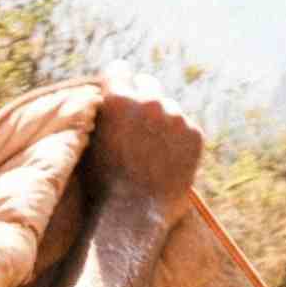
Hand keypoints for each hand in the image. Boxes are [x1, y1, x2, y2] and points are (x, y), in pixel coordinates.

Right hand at [83, 61, 203, 227]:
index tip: (116, 90)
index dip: (116, 81)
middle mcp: (149, 102)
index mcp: (118, 99)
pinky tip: (165, 159)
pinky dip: (178, 139)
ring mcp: (176, 118)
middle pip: (147, 82)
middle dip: (141, 97)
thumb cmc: (101, 184)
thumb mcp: (89, 141)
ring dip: (162, 120)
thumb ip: (102, 115)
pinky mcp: (195, 135)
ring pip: (169, 107)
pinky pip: (186, 126)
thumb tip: (107, 100)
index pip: (119, 69)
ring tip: (151, 148)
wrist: (131, 217)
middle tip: (136, 122)